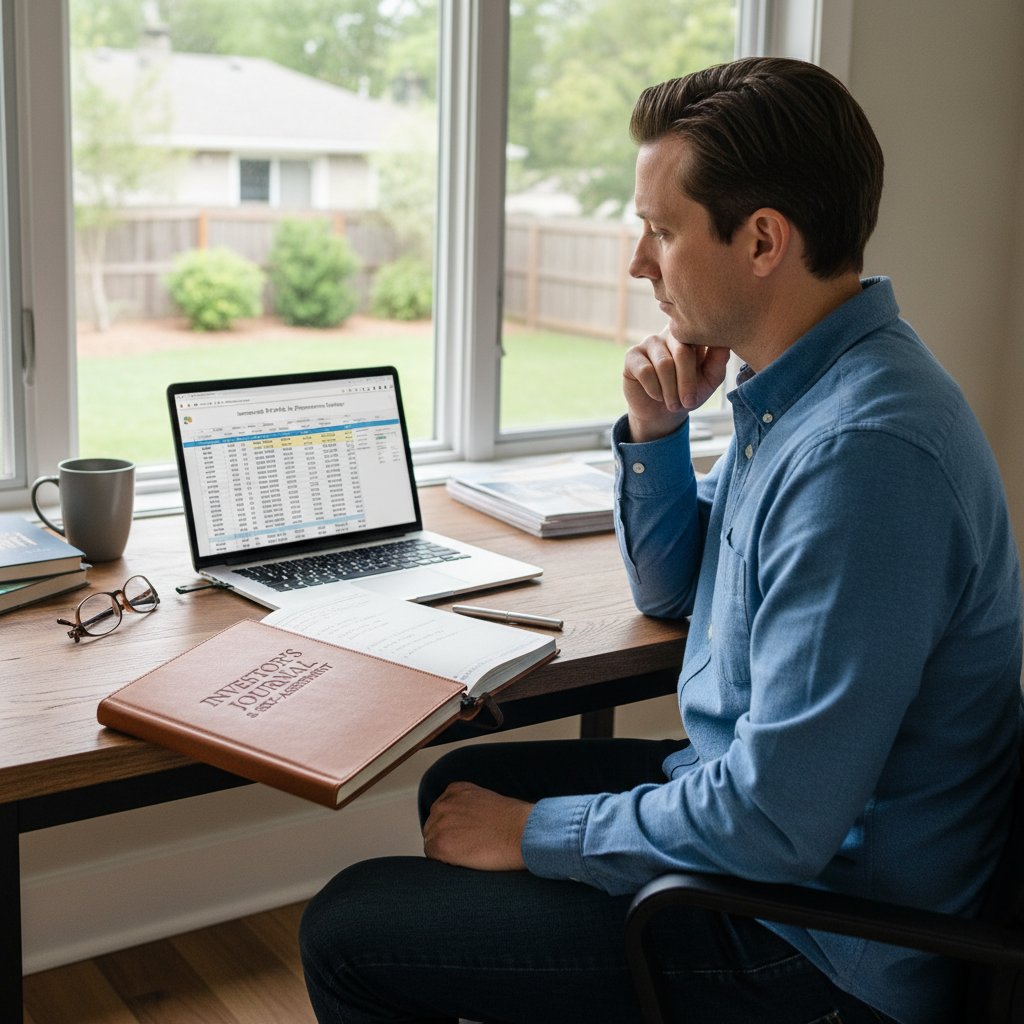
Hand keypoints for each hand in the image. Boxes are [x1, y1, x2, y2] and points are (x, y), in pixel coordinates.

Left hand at [422, 781, 532, 870]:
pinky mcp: (440, 844)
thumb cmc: (513, 820)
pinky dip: (444, 861)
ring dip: (445, 849)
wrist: (520, 832)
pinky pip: (432, 856)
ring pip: (431, 841)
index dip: (453, 826)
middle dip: (447, 836)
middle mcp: (443, 804)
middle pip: (433, 825)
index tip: (466, 834)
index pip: (442, 812)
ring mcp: (440, 823)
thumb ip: (470, 806)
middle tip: (468, 846)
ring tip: (468, 853)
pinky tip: (463, 860)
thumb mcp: (487, 799)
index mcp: (455, 790)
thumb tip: (466, 822)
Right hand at [623, 327, 730, 441]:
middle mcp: (670, 334)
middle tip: (689, 403)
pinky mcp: (632, 355)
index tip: (705, 382)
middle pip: (682, 352)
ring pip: (664, 364)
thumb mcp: (709, 380)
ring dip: (670, 390)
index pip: (700, 338)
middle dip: (687, 382)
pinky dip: (654, 389)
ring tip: (673, 404)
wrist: (662, 412)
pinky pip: (646, 371)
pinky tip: (656, 395)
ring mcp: (650, 342)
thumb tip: (725, 343)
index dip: (705, 361)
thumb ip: (718, 361)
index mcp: (691, 336)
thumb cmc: (688, 392)